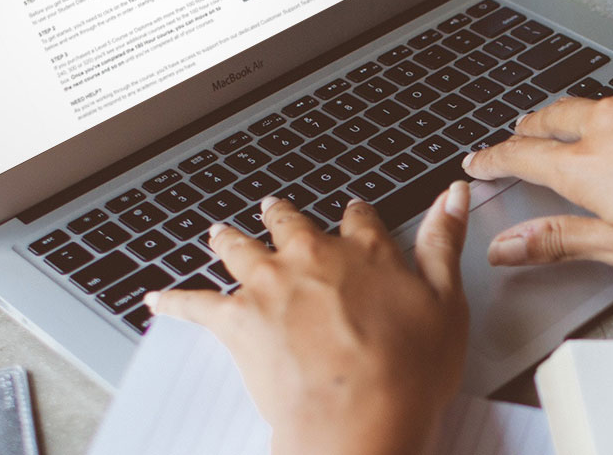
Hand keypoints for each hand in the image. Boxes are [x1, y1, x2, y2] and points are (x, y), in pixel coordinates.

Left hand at [145, 182, 471, 454]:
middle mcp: (314, 258)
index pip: (359, 219)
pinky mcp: (237, 321)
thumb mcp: (447, 303)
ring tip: (218, 233)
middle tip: (275, 210)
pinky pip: (195, 304)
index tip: (352, 211)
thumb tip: (453, 195)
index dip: (356, 215)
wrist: (358, 416)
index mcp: (367, 252)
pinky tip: (158, 298)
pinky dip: (174, 301)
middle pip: (291, 224)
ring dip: (228, 239)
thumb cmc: (409, 371)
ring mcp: (271, 286)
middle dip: (282, 216)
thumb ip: (443, 244)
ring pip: (240, 249)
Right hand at [463, 80, 612, 270]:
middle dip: (532, 126)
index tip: (478, 162)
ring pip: (605, 104)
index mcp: (586, 165)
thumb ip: (562, 242)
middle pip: (555, 116)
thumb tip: (509, 247)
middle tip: (520, 134)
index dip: (494, 159)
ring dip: (589, 117)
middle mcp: (612, 123)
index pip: (522, 155)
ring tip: (590, 132)